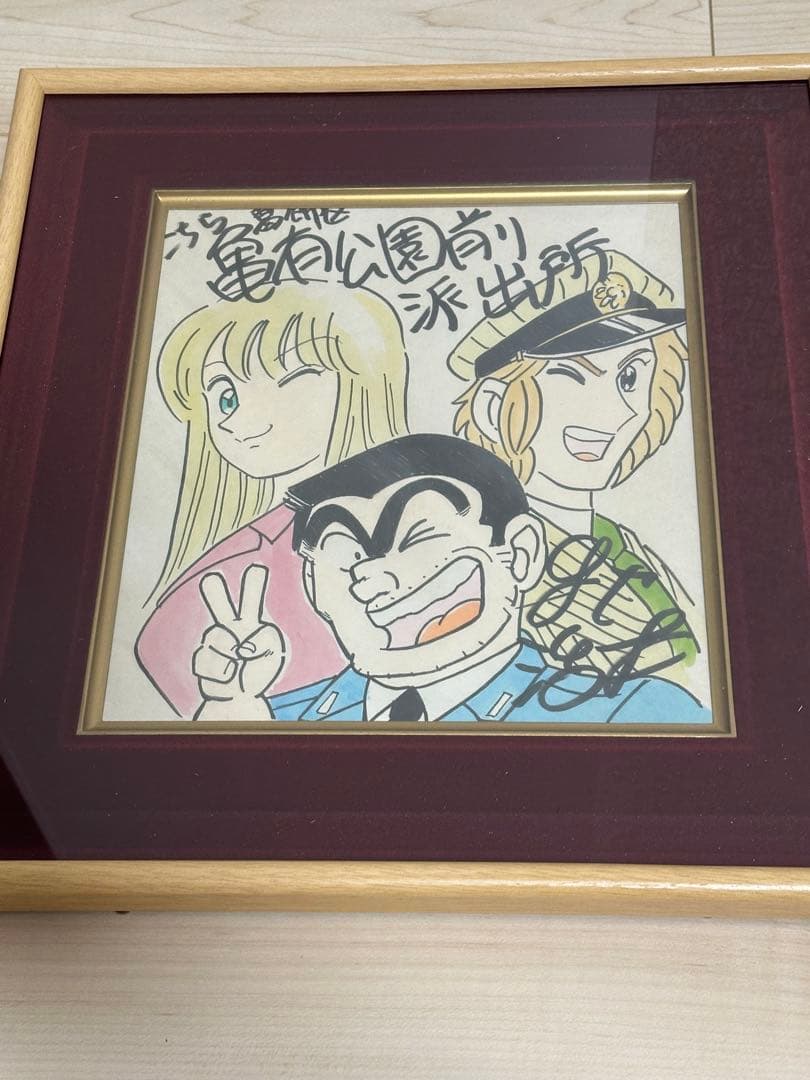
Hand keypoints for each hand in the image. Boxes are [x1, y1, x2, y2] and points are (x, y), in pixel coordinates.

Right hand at [192, 565, 285, 717]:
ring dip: (230, 659)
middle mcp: (229, 625)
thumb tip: (241, 646)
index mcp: (249, 619)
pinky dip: (223, 674)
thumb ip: (264, 641)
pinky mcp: (201, 658)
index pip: (251, 599)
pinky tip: (227, 676)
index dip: (254, 584)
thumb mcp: (274, 652)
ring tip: (237, 666)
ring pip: (219, 641)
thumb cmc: (259, 668)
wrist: (240, 694)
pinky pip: (211, 663)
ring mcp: (213, 642)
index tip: (257, 568)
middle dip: (216, 592)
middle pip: (220, 604)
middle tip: (212, 578)